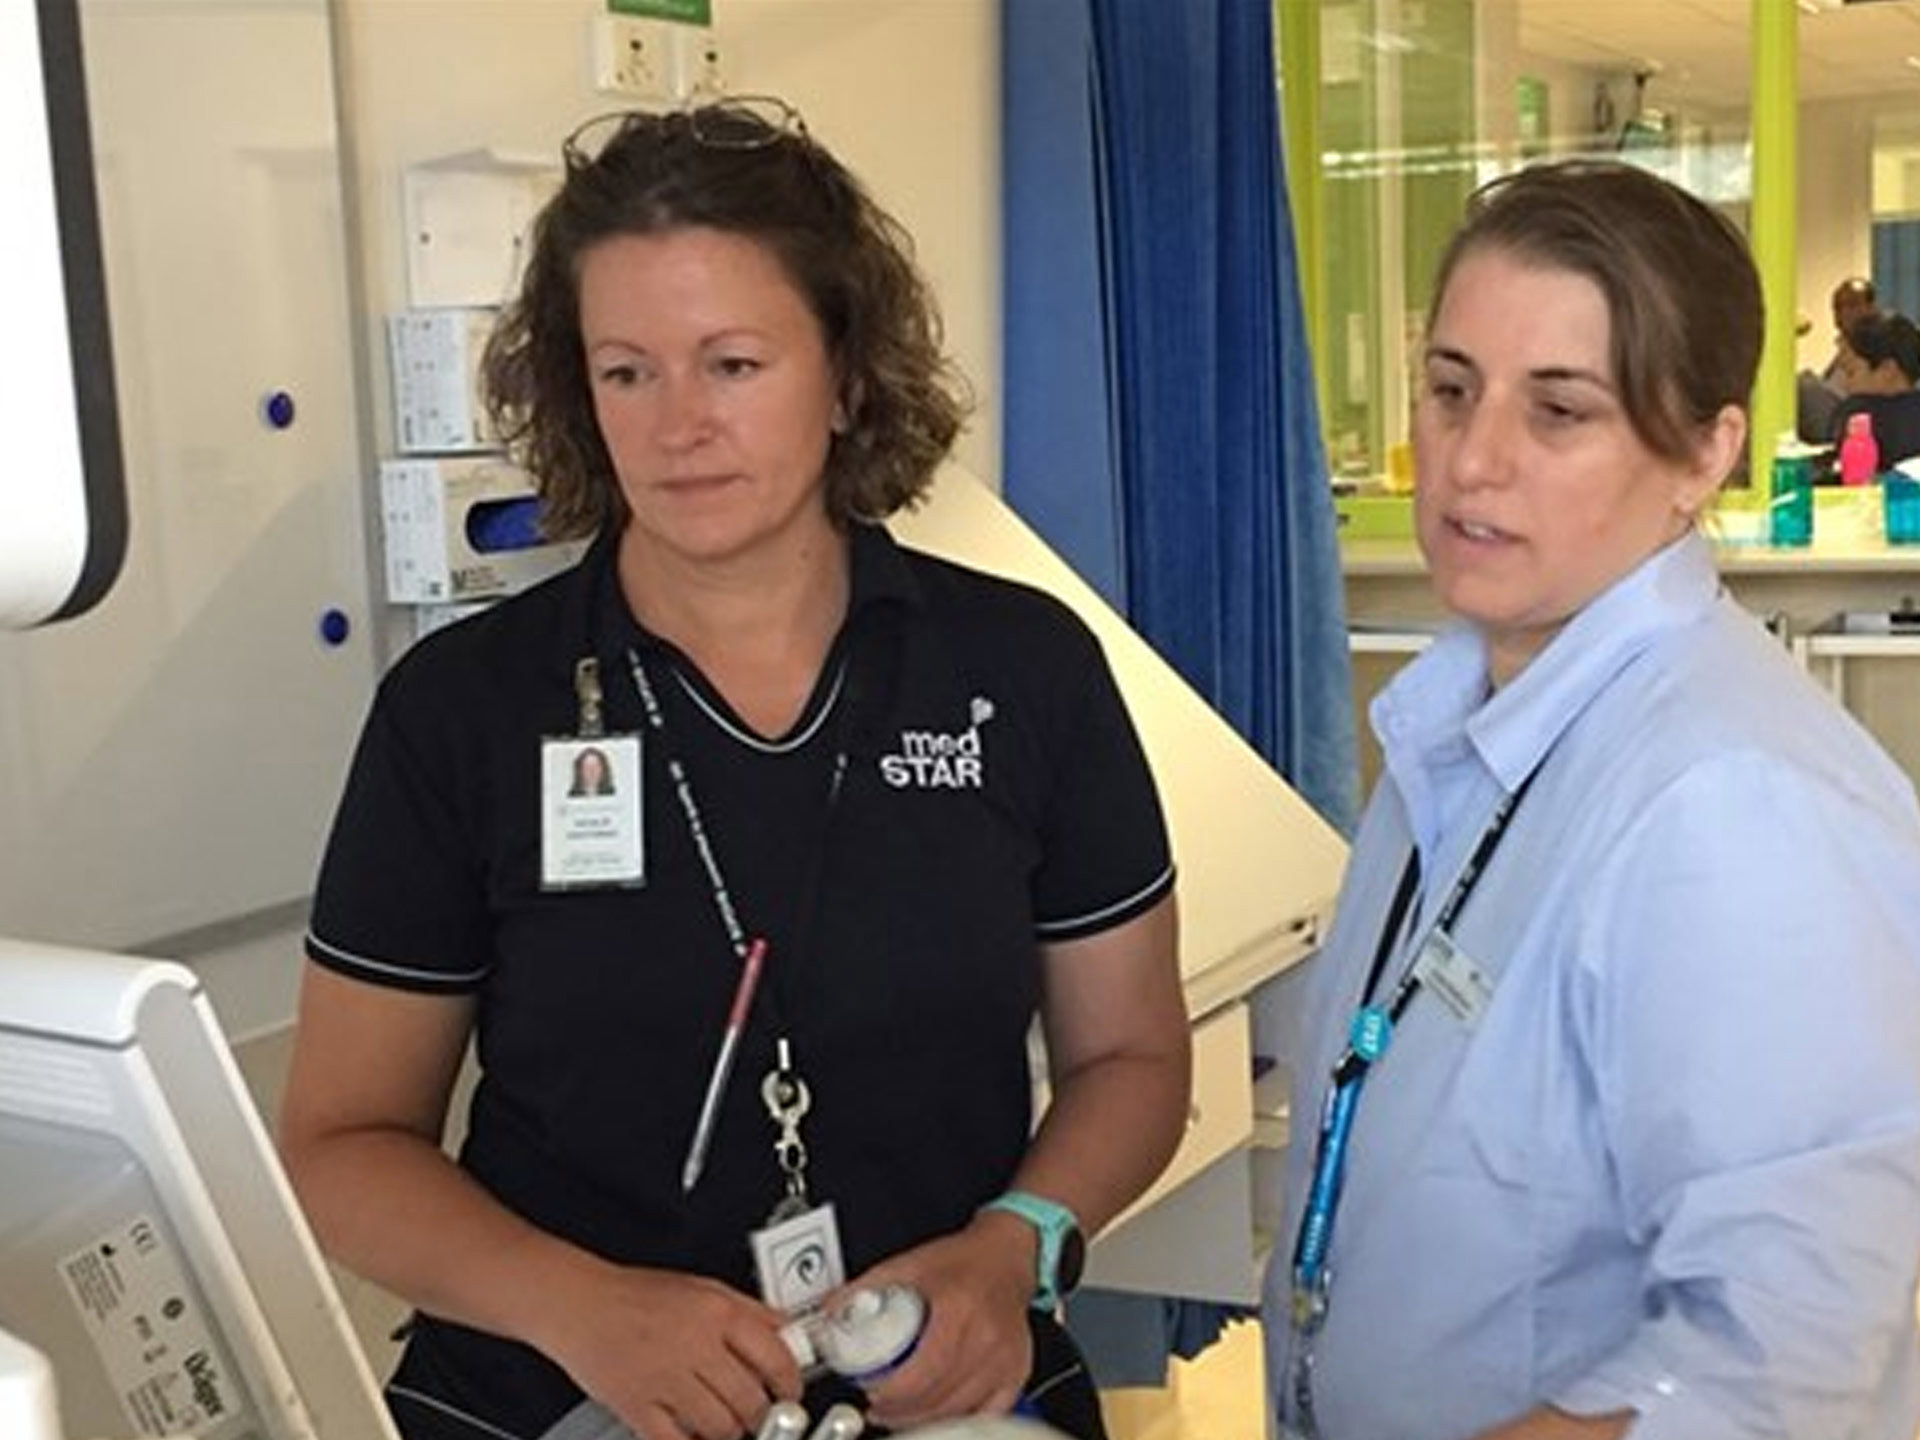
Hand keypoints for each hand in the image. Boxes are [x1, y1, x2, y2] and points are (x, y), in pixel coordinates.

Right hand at [532, 1260, 802, 1439]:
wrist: (579, 1304)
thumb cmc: (636, 1295)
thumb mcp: (702, 1286)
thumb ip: (747, 1310)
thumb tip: (786, 1331)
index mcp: (716, 1312)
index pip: (774, 1355)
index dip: (791, 1383)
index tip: (791, 1393)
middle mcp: (694, 1344)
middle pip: (749, 1398)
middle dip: (762, 1414)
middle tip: (761, 1415)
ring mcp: (664, 1378)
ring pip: (720, 1426)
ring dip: (731, 1431)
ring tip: (729, 1424)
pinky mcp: (637, 1405)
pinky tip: (696, 1435)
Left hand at [842, 1213, 1035, 1430]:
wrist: (1006, 1256)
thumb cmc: (961, 1260)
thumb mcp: (907, 1264)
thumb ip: (864, 1289)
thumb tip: (829, 1313)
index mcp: (957, 1309)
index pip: (921, 1373)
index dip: (892, 1394)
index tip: (872, 1393)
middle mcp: (986, 1338)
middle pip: (937, 1399)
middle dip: (900, 1412)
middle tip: (879, 1407)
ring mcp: (1004, 1359)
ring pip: (959, 1412)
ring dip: (925, 1420)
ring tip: (901, 1413)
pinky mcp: (1016, 1373)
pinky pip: (986, 1413)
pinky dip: (958, 1419)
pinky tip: (938, 1414)